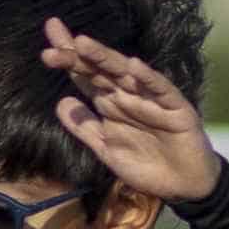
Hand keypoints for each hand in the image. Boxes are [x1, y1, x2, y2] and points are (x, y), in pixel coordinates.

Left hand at [43, 17, 219, 201]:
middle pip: (99, 70)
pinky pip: (161, 91)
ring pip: (126, 74)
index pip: (85, 76)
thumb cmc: (145, 164)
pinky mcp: (175, 109)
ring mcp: (152, 100)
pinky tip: (133, 66)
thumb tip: (61, 103)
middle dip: (77, 57)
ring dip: (105, 59)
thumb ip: (84, 127)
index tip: (45, 50)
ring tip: (83, 44)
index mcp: (111, 103)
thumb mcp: (106, 149)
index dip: (68, 62)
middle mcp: (128, 95)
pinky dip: (148, 79)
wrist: (183, 184)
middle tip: (51, 48)